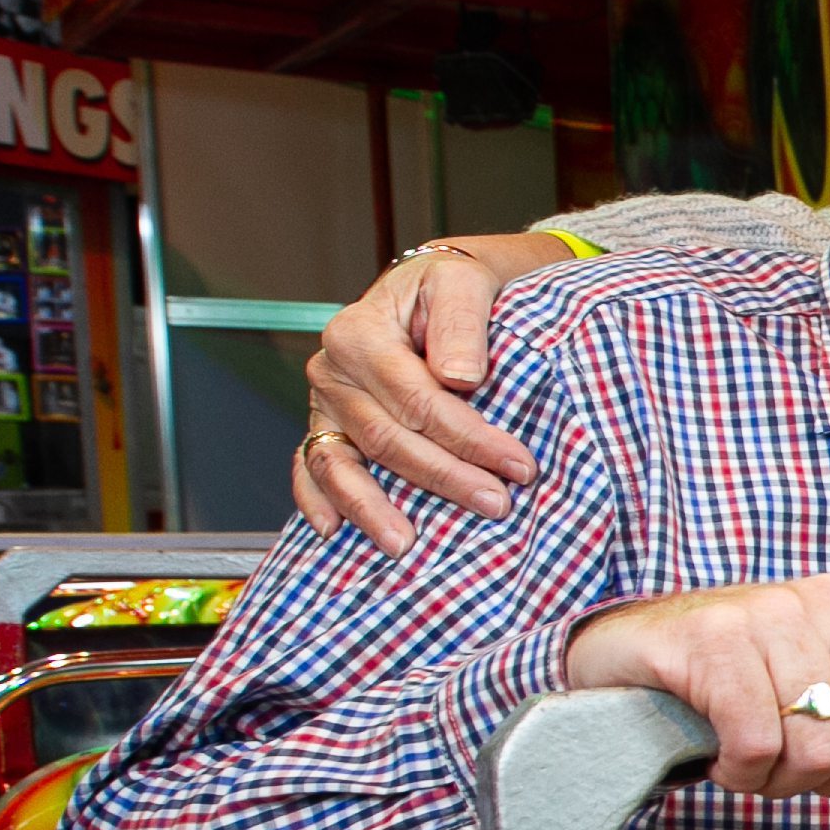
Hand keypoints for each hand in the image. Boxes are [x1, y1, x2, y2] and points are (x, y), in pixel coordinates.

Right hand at [295, 233, 571, 554]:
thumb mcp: (463, 285)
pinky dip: (317, 501)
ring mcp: (324, 403)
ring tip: (406, 545)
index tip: (519, 464)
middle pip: (387, 437)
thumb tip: (460, 377)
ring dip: (373, 508)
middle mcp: (332, 369)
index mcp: (360, 332)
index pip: (417, 399)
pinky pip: (310, 467)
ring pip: (342, 464)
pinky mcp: (325, 426)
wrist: (432, 292)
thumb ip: (461, 323)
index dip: (469, 436)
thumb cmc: (451, 290)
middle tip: (496, 504)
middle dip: (444, 477)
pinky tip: (333, 532)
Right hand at [564, 578, 829, 829]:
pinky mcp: (716, 638)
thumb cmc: (753, 687)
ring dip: (780, 777)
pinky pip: (758, 744)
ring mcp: (778, 611)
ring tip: (752, 746)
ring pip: (822, 751)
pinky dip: (739, 770)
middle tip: (791, 754)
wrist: (644, 655)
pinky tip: (720, 746)